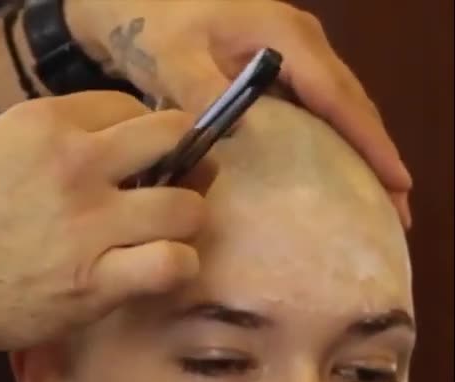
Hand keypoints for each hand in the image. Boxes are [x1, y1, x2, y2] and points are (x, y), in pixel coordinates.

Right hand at [0, 92, 209, 352]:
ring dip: (180, 220)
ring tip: (161, 234)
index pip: (127, 107)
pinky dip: (174, 268)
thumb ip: (41, 140)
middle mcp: (74, 166)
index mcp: (43, 125)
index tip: (132, 157)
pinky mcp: (95, 282)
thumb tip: (91, 144)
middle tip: (168, 185)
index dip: (137, 133)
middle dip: (180, 160)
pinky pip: (172, 264)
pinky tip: (155, 270)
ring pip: (186, 207)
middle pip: (173, 139)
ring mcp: (89, 226)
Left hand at [63, 0, 412, 227]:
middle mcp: (302, 44)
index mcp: (287, 38)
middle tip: (398, 209)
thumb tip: (233, 130)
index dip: (368, 141)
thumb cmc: (155, 26)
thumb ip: (199, 89)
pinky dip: (333, 142)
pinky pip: (317, 109)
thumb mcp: (171, 57)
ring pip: (339, 108)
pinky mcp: (279, 71)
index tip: (395, 180)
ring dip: (360, 152)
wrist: (137, 7)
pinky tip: (337, 176)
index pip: (338, 96)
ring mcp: (294, 56)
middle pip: (351, 104)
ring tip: (379, 201)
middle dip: (377, 155)